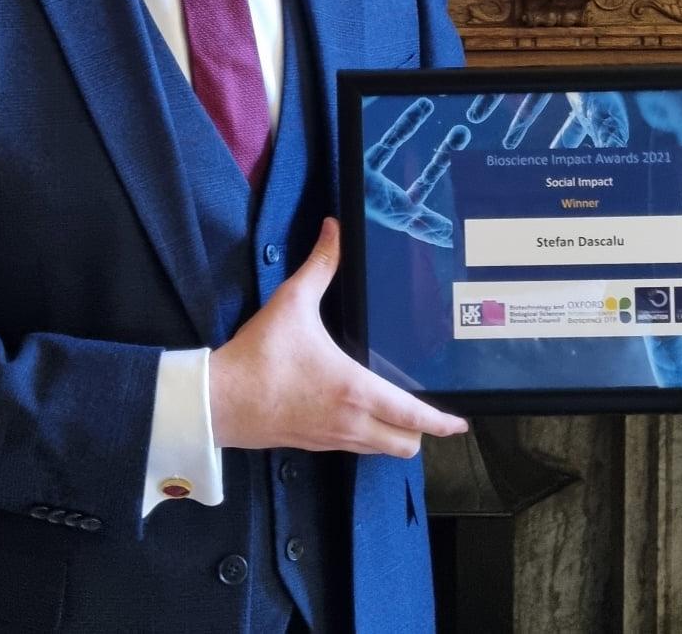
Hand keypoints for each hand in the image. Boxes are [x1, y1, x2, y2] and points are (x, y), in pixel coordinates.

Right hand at [210, 218, 467, 457]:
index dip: (443, 421)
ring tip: (401, 416)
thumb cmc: (259, 355)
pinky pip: (355, 449)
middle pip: (406, 445)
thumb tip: (334, 230)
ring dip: (395, 437)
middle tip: (428, 413)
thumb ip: (320, 265)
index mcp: (355, 389)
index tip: (461, 422)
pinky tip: (360, 416)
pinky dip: (368, 438)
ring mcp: (333, 438)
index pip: (413, 416)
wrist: (220, 400)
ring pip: (381, 451)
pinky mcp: (315, 444)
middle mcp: (351, 421)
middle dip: (422, 432)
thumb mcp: (292, 302)